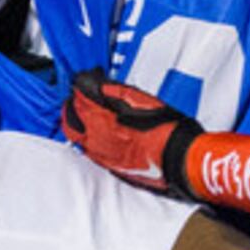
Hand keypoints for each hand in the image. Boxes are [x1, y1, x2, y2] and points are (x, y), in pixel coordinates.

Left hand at [63, 74, 201, 198]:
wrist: (178, 159)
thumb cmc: (166, 130)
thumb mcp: (142, 100)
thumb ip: (115, 91)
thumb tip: (99, 85)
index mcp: (103, 120)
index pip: (79, 100)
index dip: (79, 89)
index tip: (82, 82)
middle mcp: (98, 140)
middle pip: (71, 122)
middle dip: (72, 109)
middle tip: (78, 99)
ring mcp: (103, 155)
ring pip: (78, 139)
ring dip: (78, 125)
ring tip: (85, 115)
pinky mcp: (111, 166)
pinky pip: (90, 153)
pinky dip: (89, 141)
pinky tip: (96, 135)